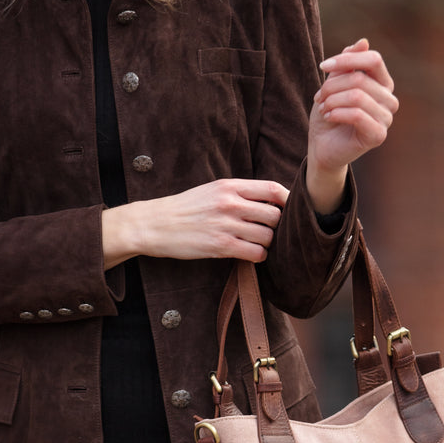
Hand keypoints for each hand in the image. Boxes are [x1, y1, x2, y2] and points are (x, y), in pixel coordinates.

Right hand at [101, 178, 289, 267]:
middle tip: (268, 231)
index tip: (289, 210)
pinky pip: (255, 252)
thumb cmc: (185, 208)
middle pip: (275, 215)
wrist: (155, 224)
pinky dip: (258, 256)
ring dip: (267, 243)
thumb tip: (269, 201)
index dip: (288, 201)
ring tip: (256, 244)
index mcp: (230, 186)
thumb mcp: (211, 190)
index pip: (273, 189)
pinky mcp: (221, 246)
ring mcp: (226, 225)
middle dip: (277, 226)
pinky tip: (249, 254)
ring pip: (268, 236)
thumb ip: (238, 193)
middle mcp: (230, 203)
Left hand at [306, 39, 397, 210]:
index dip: (347, 59)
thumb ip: (348, 63)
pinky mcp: (379, 135)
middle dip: (332, 86)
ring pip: (357, 96)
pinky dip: (337, 113)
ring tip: (323, 108)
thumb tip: (364, 42)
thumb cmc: (329, 113)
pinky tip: (329, 117)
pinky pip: (357, 115)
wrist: (322, 146)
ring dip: (332, 100)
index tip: (323, 66)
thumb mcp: (334, 83)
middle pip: (360, 78)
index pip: (373, 59)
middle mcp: (389, 99)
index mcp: (382, 83)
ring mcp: (386, 118)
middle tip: (319, 97)